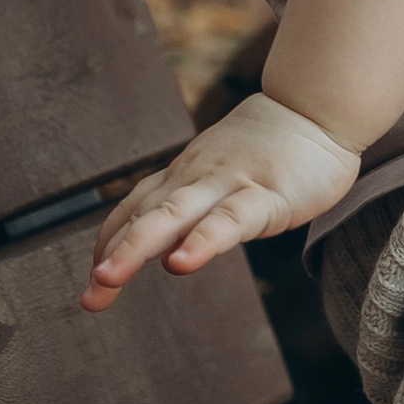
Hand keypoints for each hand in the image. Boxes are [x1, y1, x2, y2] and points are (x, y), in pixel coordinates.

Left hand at [82, 92, 360, 311]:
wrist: (315, 107)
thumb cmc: (268, 149)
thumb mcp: (218, 175)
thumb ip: (191, 205)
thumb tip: (163, 246)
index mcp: (183, 178)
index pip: (134, 211)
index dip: (110, 244)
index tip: (92, 282)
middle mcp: (194, 179)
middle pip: (142, 216)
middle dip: (112, 255)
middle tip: (89, 297)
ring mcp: (227, 184)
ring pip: (173, 215)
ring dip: (135, 247)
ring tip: (108, 279)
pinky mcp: (265, 195)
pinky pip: (228, 220)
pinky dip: (201, 241)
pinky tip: (182, 263)